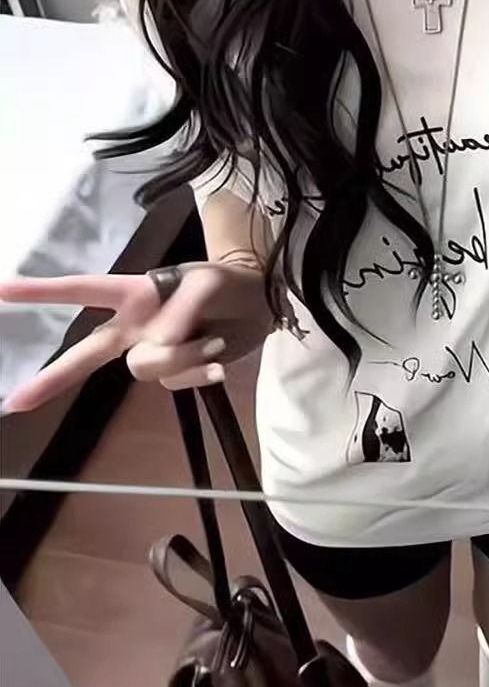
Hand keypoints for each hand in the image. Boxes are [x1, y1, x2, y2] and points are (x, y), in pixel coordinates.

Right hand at [0, 263, 271, 412]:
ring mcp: (154, 351)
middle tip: (15, 403)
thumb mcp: (208, 285)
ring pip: (148, 370)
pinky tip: (217, 361)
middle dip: (51, 378)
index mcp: (131, 294)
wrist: (263, 307)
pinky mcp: (176, 371)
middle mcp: (134, 326)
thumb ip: (178, 312)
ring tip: (211, 340)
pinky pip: (176, 382)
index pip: (80, 291)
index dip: (40, 292)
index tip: (0, 290)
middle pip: (84, 355)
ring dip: (182, 358)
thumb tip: (151, 348)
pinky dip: (198, 373)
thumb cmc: (229, 284)